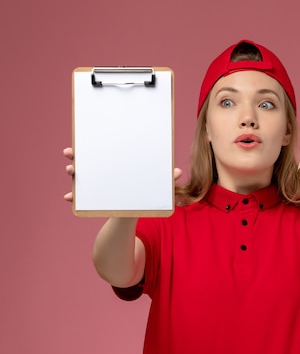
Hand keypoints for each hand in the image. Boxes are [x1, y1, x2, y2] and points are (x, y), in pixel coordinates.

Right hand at [62, 147, 182, 201]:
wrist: (132, 215)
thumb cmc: (143, 195)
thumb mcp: (153, 186)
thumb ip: (164, 179)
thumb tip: (178, 171)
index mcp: (117, 165)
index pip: (104, 151)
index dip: (94, 144)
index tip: (88, 138)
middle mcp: (103, 172)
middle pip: (88, 160)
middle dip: (77, 155)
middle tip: (71, 153)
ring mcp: (96, 185)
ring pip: (81, 176)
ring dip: (73, 171)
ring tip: (71, 170)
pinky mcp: (93, 199)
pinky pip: (80, 197)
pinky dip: (74, 196)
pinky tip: (68, 198)